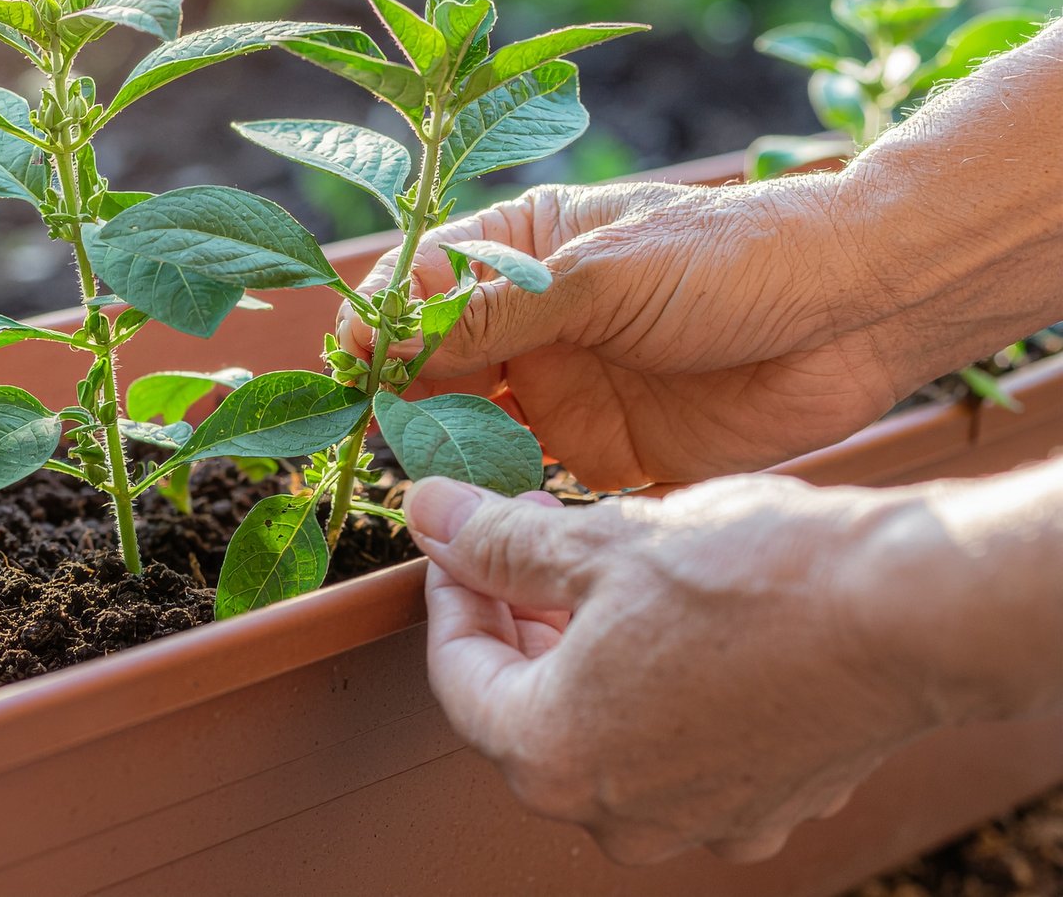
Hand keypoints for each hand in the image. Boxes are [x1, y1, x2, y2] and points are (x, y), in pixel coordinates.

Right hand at [339, 180, 904, 486]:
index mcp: (523, 251)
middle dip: (400, 395)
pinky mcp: (605, 451)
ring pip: (473, 426)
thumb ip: (493, 315)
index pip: (421, 287)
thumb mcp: (598, 275)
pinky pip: (530, 481)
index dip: (379, 325)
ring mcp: (565, 388)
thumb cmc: (728, 257)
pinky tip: (477, 510)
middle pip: (434, 365)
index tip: (348, 364)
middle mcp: (532, 323)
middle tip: (372, 431)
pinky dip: (498, 496)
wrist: (856, 311)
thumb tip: (384, 335)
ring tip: (417, 474)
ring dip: (443, 450)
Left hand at [406, 474, 939, 864]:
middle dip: (514, 620)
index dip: (450, 594)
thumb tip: (426, 514)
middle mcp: (617, 814)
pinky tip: (671, 619)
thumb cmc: (751, 576)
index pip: (457, 675)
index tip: (459, 540)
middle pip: (524, 710)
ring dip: (579, 651)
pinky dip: (652, 685)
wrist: (909, 612)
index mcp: (553, 755)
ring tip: (592, 569)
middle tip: (519, 543)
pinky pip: (675, 747)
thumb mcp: (596, 541)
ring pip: (600, 728)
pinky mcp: (762, 804)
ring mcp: (697, 820)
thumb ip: (494, 542)